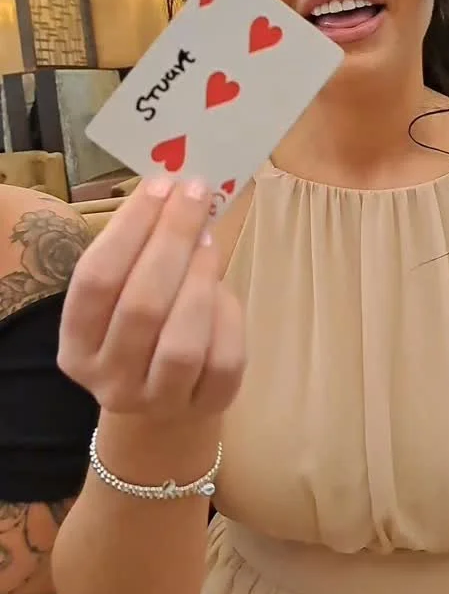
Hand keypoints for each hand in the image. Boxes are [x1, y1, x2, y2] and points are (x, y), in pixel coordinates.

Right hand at [58, 178, 244, 419]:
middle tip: (196, 196)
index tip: (160, 186)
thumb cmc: (141, 329)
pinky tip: (223, 290)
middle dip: (173, 240)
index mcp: (76, 346)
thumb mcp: (124, 294)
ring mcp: (157, 401)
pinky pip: (222, 360)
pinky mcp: (206, 408)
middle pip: (141, 306)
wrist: (163, 405)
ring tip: (208, 240)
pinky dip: (227, 316)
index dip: (130, 228)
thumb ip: (139, 252)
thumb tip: (178, 191)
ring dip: (200, 279)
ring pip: (182, 342)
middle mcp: (109, 379)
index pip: (96, 280)